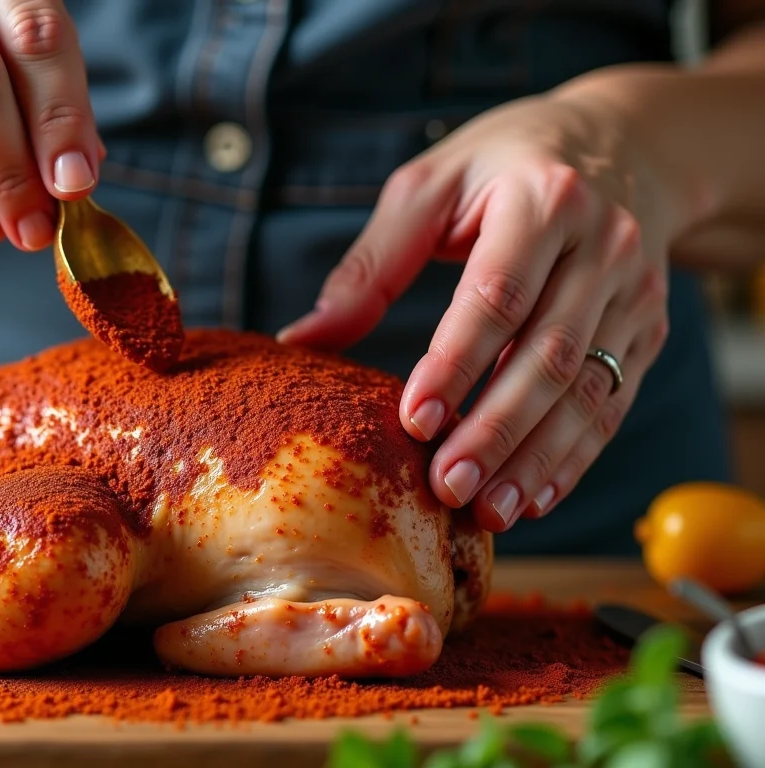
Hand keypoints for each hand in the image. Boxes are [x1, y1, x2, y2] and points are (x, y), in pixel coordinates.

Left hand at [278, 93, 672, 532]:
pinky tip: (533, 496)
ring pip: (585, 390)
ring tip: (488, 511)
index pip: (498, 295)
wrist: (629, 145)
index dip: (455, 363)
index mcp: (543, 200)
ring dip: (535, 459)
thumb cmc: (506, 164)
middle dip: (494, 430)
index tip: (413, 420)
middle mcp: (603, 246)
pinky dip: (573, 457)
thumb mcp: (431, 186)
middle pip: (546, 354)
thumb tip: (304, 339)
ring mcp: (634, 292)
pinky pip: (610, 403)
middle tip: (446, 485)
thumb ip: (371, 265)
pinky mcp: (648, 329)